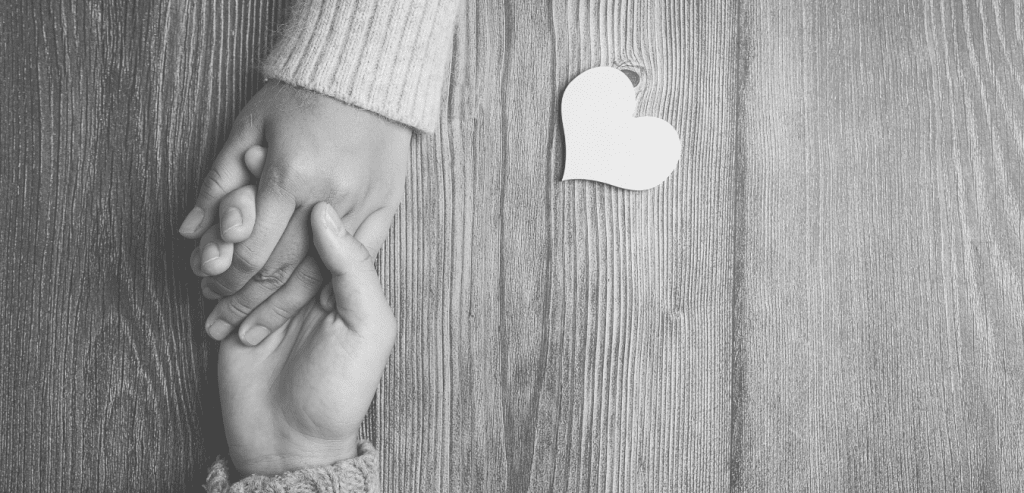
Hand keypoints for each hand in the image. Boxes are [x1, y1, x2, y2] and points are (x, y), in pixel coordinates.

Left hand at [179, 80, 410, 342]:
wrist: (367, 76)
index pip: (252, 250)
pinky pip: (355, 264)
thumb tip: (189, 232)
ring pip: (318, 275)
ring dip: (281, 307)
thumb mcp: (247, 128)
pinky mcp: (386, 209)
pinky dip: (325, 288)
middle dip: (246, 302)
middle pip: (281, 270)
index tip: (209, 292)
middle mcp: (329, 196)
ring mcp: (362, 205)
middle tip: (223, 320)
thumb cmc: (300, 98)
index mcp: (291, 174)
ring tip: (253, 326)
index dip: (226, 280)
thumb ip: (217, 183)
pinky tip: (301, 306)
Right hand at [218, 202, 396, 475]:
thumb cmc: (340, 388)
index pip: (317, 209)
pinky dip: (207, 259)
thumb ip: (355, 268)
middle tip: (233, 220)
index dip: (290, 184)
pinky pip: (217, 266)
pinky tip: (204, 265)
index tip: (261, 161)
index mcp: (344, 270)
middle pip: (273, 212)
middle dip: (245, 205)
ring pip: (241, 233)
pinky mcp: (232, 304)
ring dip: (222, 230)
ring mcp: (266, 285)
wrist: (290, 442)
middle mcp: (305, 270)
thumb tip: (324, 211)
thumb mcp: (367, 328)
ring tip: (215, 254)